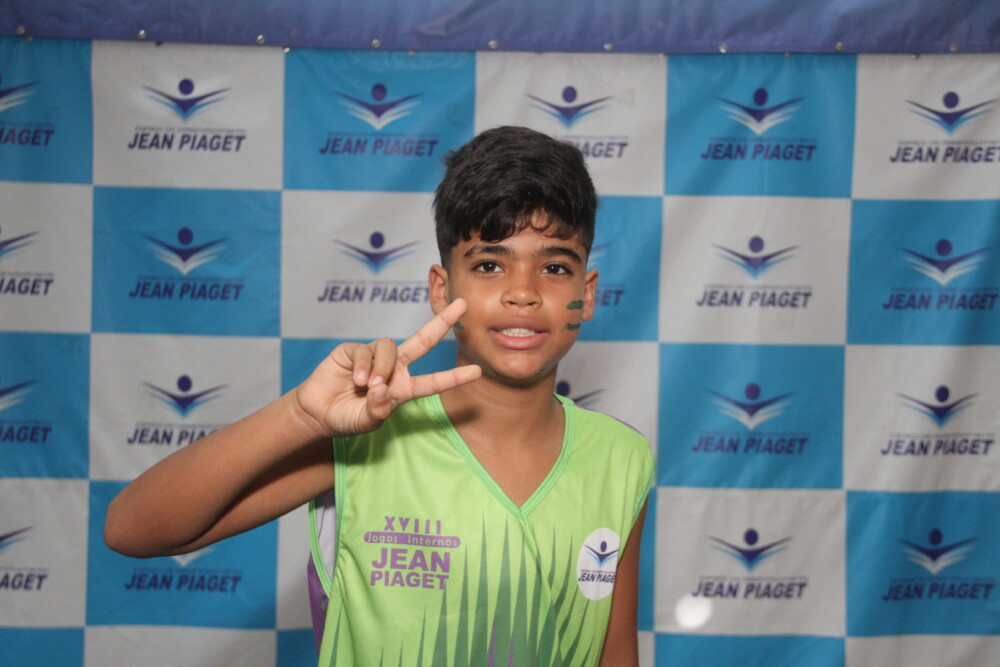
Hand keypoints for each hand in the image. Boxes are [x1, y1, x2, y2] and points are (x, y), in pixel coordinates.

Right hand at [294, 299, 480, 436]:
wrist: (317, 412)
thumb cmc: (347, 417)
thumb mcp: (366, 422)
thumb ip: (377, 411)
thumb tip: (382, 389)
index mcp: (403, 388)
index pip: (433, 382)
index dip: (454, 377)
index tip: (477, 373)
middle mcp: (394, 368)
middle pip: (423, 340)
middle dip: (442, 321)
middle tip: (463, 305)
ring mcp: (375, 357)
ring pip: (390, 347)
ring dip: (383, 367)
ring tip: (371, 385)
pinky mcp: (354, 350)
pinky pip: (366, 350)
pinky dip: (365, 365)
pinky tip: (358, 379)